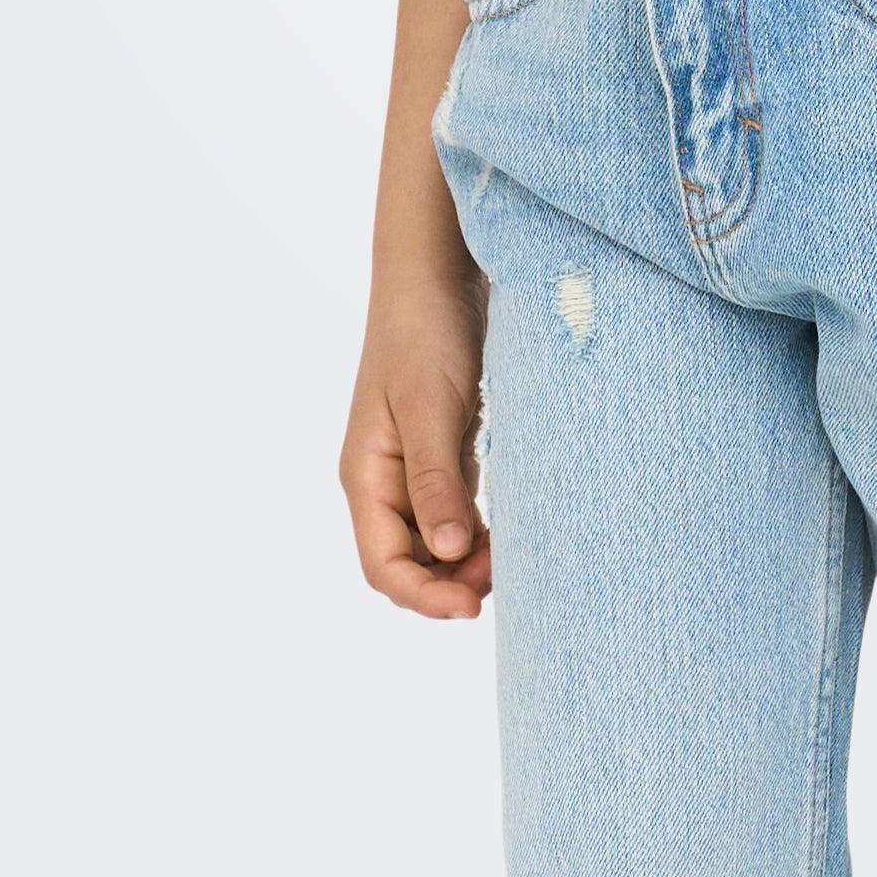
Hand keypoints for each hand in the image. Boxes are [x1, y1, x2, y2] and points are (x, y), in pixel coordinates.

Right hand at [340, 277, 493, 620]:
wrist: (437, 269)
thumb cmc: (425, 330)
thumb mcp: (430, 405)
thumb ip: (436, 481)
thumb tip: (450, 556)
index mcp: (365, 474)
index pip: (384, 564)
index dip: (424, 596)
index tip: (473, 607)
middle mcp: (383, 478)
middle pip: (407, 561)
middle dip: (449, 583)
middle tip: (503, 581)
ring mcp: (412, 464)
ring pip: (435, 539)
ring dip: (467, 560)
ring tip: (512, 558)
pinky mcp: (441, 446)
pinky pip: (454, 508)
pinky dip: (478, 528)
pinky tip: (509, 528)